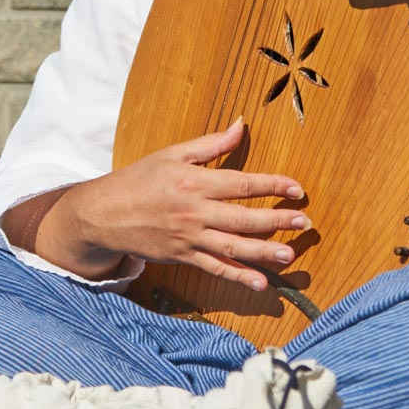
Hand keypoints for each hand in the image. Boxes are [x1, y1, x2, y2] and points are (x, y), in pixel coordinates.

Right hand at [22, 119, 310, 290]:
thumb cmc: (139, 179)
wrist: (104, 214)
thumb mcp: (172, 154)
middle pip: (243, 218)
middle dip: (277, 220)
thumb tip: (241, 124)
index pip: (242, 183)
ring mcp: (189, 237)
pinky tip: (260, 284)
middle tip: (304, 222)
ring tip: (290, 254)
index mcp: (194, 181)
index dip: (272, 185)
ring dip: (264, 252)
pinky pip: (215, 268)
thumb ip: (210, 144)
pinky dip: (238, 277)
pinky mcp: (183, 256)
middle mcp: (195, 211)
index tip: (297, 188)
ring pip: (233, 247)